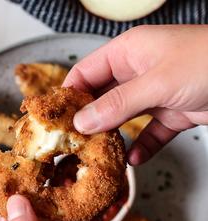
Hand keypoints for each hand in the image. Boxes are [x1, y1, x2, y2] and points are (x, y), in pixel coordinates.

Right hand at [63, 25, 207, 164]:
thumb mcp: (157, 82)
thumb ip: (117, 103)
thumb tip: (80, 122)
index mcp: (128, 52)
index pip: (85, 72)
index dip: (68, 95)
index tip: (54, 121)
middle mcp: (138, 71)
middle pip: (101, 97)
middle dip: (87, 120)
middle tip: (71, 145)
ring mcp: (155, 92)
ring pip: (123, 117)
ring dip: (112, 136)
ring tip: (96, 156)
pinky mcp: (174, 112)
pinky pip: (150, 132)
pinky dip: (142, 146)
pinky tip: (134, 161)